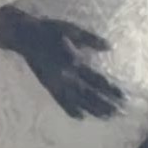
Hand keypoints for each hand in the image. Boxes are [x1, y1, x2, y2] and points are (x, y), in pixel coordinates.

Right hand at [0, 4, 124, 120]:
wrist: (24, 36)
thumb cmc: (50, 29)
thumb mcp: (73, 29)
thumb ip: (91, 40)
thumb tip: (110, 46)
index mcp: (75, 61)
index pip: (98, 80)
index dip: (111, 90)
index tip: (123, 97)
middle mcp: (67, 76)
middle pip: (90, 94)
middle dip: (106, 104)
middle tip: (120, 113)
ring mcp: (57, 82)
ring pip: (78, 100)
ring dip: (93, 109)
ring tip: (106, 117)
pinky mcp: (48, 85)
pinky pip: (60, 101)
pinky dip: (70, 110)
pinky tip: (80, 117)